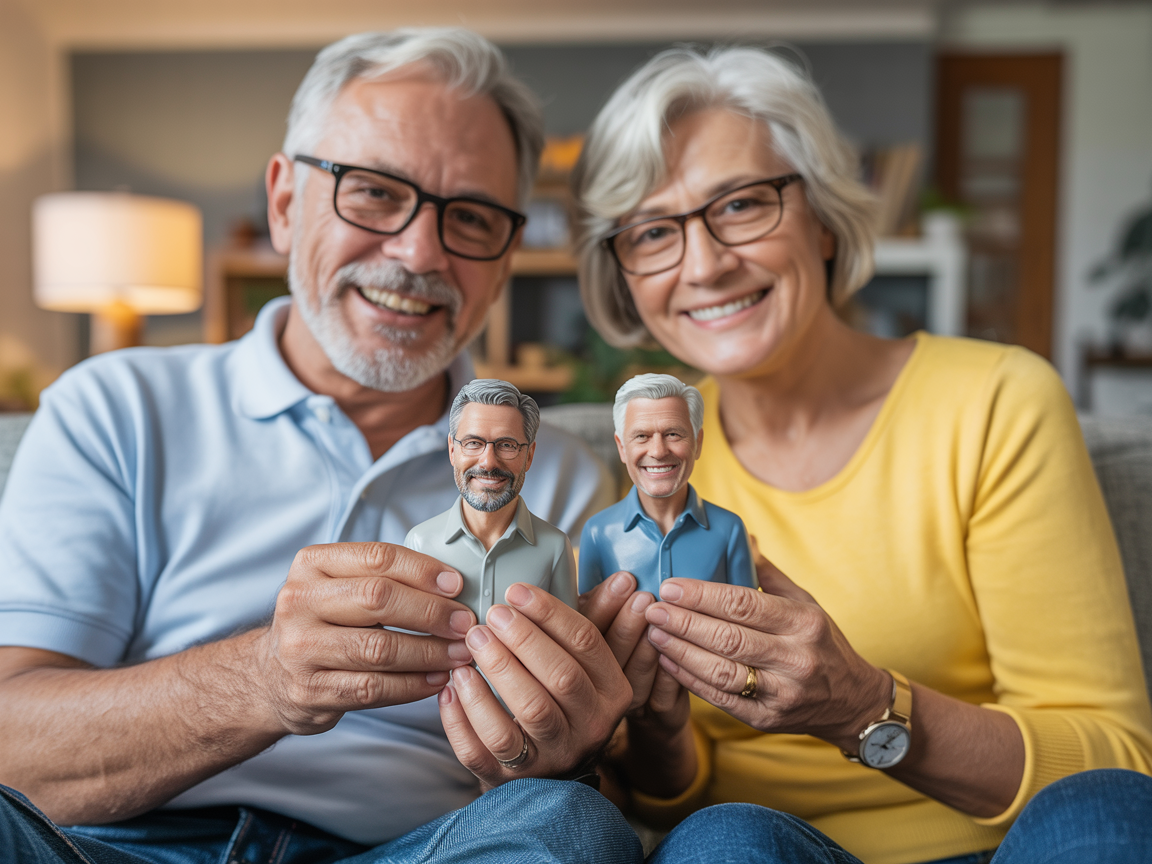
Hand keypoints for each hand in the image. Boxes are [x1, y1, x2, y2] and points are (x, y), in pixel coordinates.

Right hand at [255, 542, 476, 735]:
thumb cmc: (324, 623)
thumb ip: (384, 578)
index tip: (457, 585)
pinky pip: (372, 688)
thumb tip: (452, 586)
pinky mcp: (308, 691)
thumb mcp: (340, 587)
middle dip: (431, 612)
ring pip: (379, 648)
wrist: (271, 676)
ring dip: (429, 652)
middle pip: (378, 599)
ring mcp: (300, 649)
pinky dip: (412, 685)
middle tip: (465, 623)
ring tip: (459, 654)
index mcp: (311, 565)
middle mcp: (298, 601)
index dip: (423, 570)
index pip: (377, 557)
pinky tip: (436, 680)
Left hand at [438, 582, 630, 788]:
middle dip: (523, 639)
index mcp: (613, 692)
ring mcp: (553, 756)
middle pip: (561, 677)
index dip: (550, 613)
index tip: (517, 591)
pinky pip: (485, 749)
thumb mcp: (588, 666)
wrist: (550, 778)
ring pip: (529, 711)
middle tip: (492, 616)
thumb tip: (624, 580)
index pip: (587, 644)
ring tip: (472, 644)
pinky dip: (463, 716)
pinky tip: (451, 686)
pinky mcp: (512, 779)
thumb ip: (598, 620)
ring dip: (497, 671)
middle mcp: (590, 726)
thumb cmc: (566, 702)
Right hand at [579, 572, 686, 731]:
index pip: (585, 627)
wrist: (654, 706)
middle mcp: (596, 681)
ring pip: (632, 674)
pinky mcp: (655, 714)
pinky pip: (661, 693)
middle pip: (606, 652)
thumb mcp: (610, 622)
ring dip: (646, 643)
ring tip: (659, 618)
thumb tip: (619, 573)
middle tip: (643, 597)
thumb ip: (608, 602)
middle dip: (626, 621)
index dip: (604, 603)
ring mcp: (625, 702)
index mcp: (579, 650)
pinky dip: (669, 669)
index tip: (623, 579)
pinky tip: (675, 649)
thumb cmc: (629, 651)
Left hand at [644, 552, 889, 749]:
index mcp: (804, 622)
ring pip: (722, 672)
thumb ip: (769, 575)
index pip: (745, 605)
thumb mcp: (806, 603)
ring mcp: (783, 693)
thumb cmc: (822, 644)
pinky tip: (668, 662)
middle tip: (652, 609)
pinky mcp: (768, 720)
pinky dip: (691, 681)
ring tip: (654, 634)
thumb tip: (742, 538)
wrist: (852, 703)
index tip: (671, 586)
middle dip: (684, 622)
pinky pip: (722, 700)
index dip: (703, 596)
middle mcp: (796, 658)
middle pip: (729, 638)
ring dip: (681, 652)